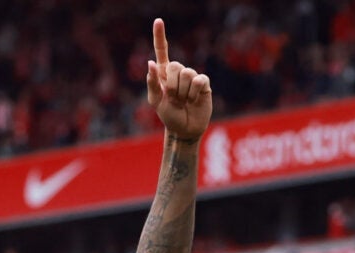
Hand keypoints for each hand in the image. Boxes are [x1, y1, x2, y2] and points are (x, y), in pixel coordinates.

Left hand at [146, 19, 212, 143]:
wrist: (184, 129)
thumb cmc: (169, 115)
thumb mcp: (156, 101)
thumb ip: (152, 83)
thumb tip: (150, 63)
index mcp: (164, 73)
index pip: (162, 51)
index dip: (160, 36)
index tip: (158, 20)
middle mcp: (178, 71)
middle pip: (175, 66)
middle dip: (172, 86)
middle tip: (174, 99)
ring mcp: (192, 76)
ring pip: (187, 74)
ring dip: (183, 93)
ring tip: (184, 101)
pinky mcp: (204, 82)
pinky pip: (198, 81)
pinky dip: (194, 94)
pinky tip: (194, 100)